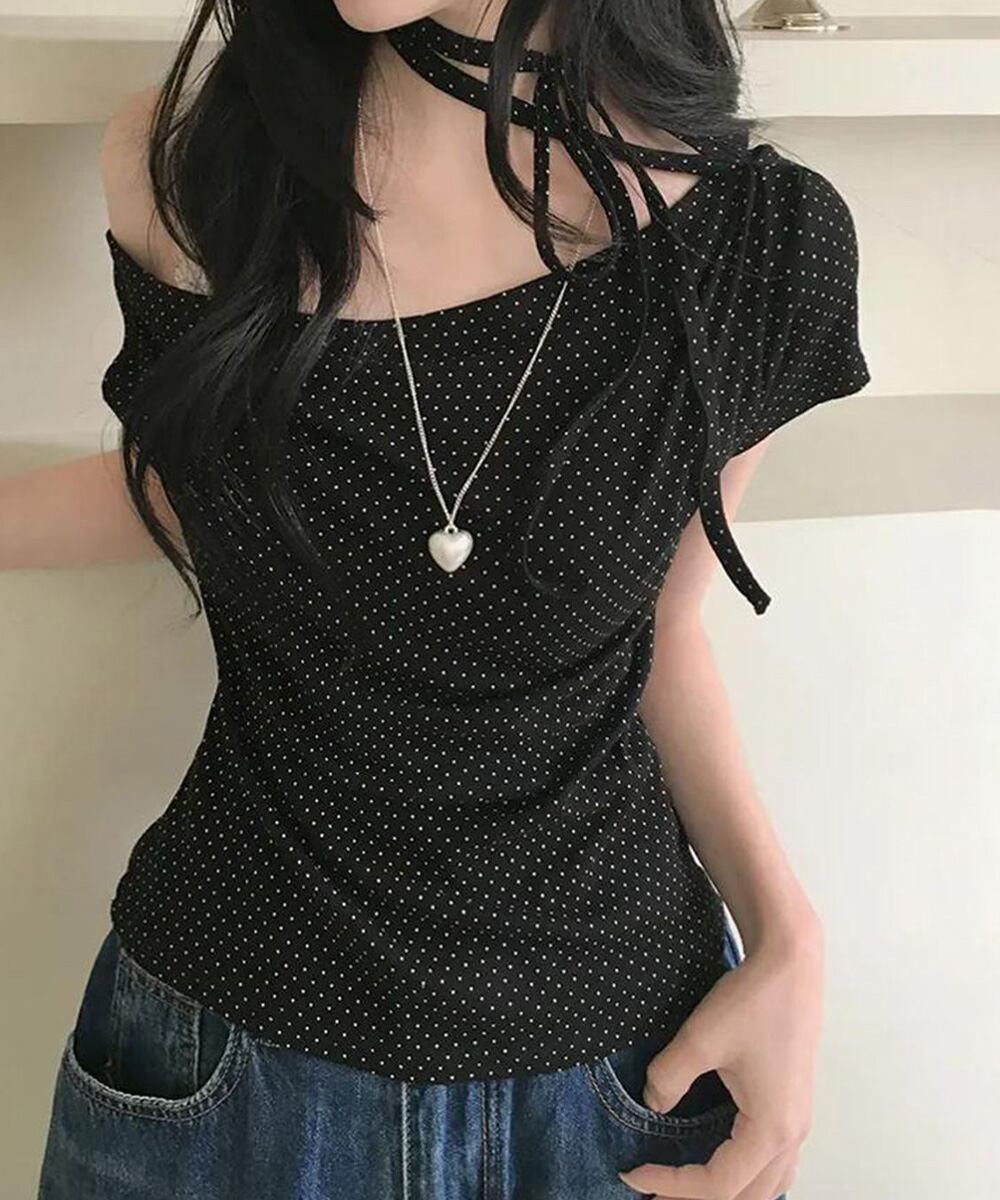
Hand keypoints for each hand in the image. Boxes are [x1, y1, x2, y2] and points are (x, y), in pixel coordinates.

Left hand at [618, 924, 823, 1199]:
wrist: (790, 962)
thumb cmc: (752, 1000)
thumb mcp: (699, 1039)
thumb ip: (667, 1078)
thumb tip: (652, 1103)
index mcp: (771, 1129)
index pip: (717, 1185)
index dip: (672, 1185)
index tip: (632, 1173)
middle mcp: (792, 1135)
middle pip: (747, 1197)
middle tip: (653, 1190)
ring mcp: (799, 1121)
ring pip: (768, 1185)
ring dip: (728, 1193)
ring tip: (683, 1183)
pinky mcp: (795, 1105)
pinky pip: (775, 1162)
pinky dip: (747, 1175)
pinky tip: (720, 1159)